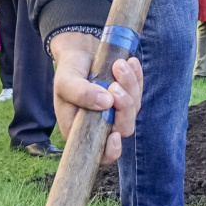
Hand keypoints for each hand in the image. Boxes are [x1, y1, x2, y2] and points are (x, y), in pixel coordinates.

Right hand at [50, 32, 142, 153]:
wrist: (80, 52)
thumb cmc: (69, 72)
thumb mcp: (66, 82)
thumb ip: (80, 93)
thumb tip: (105, 103)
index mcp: (83, 130)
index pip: (100, 152)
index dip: (111, 150)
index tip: (115, 136)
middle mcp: (102, 124)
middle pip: (123, 128)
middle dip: (124, 106)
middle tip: (115, 85)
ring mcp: (118, 111)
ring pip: (134, 107)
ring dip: (130, 86)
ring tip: (119, 65)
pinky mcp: (129, 96)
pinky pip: (139, 91)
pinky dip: (137, 77)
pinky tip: (131, 63)